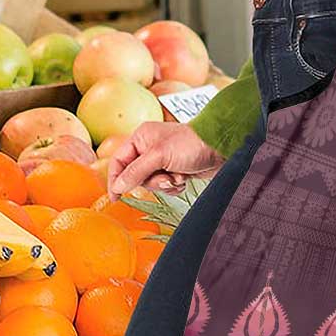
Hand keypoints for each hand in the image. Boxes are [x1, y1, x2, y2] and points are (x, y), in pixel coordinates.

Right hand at [107, 122, 224, 198]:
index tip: (115, 197)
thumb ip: (136, 171)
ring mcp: (162, 160)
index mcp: (141, 138)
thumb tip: (118, 186)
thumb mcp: (159, 156)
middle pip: (135, 176)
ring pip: (151, 183)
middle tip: (166, 178)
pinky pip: (164, 186)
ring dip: (165, 184)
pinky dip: (174, 186)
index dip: (115, 179)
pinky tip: (184, 179)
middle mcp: (149, 148)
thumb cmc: (191, 144)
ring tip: (178, 176)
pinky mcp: (174, 170)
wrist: (220, 148)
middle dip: (152, 182)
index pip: (118, 161)